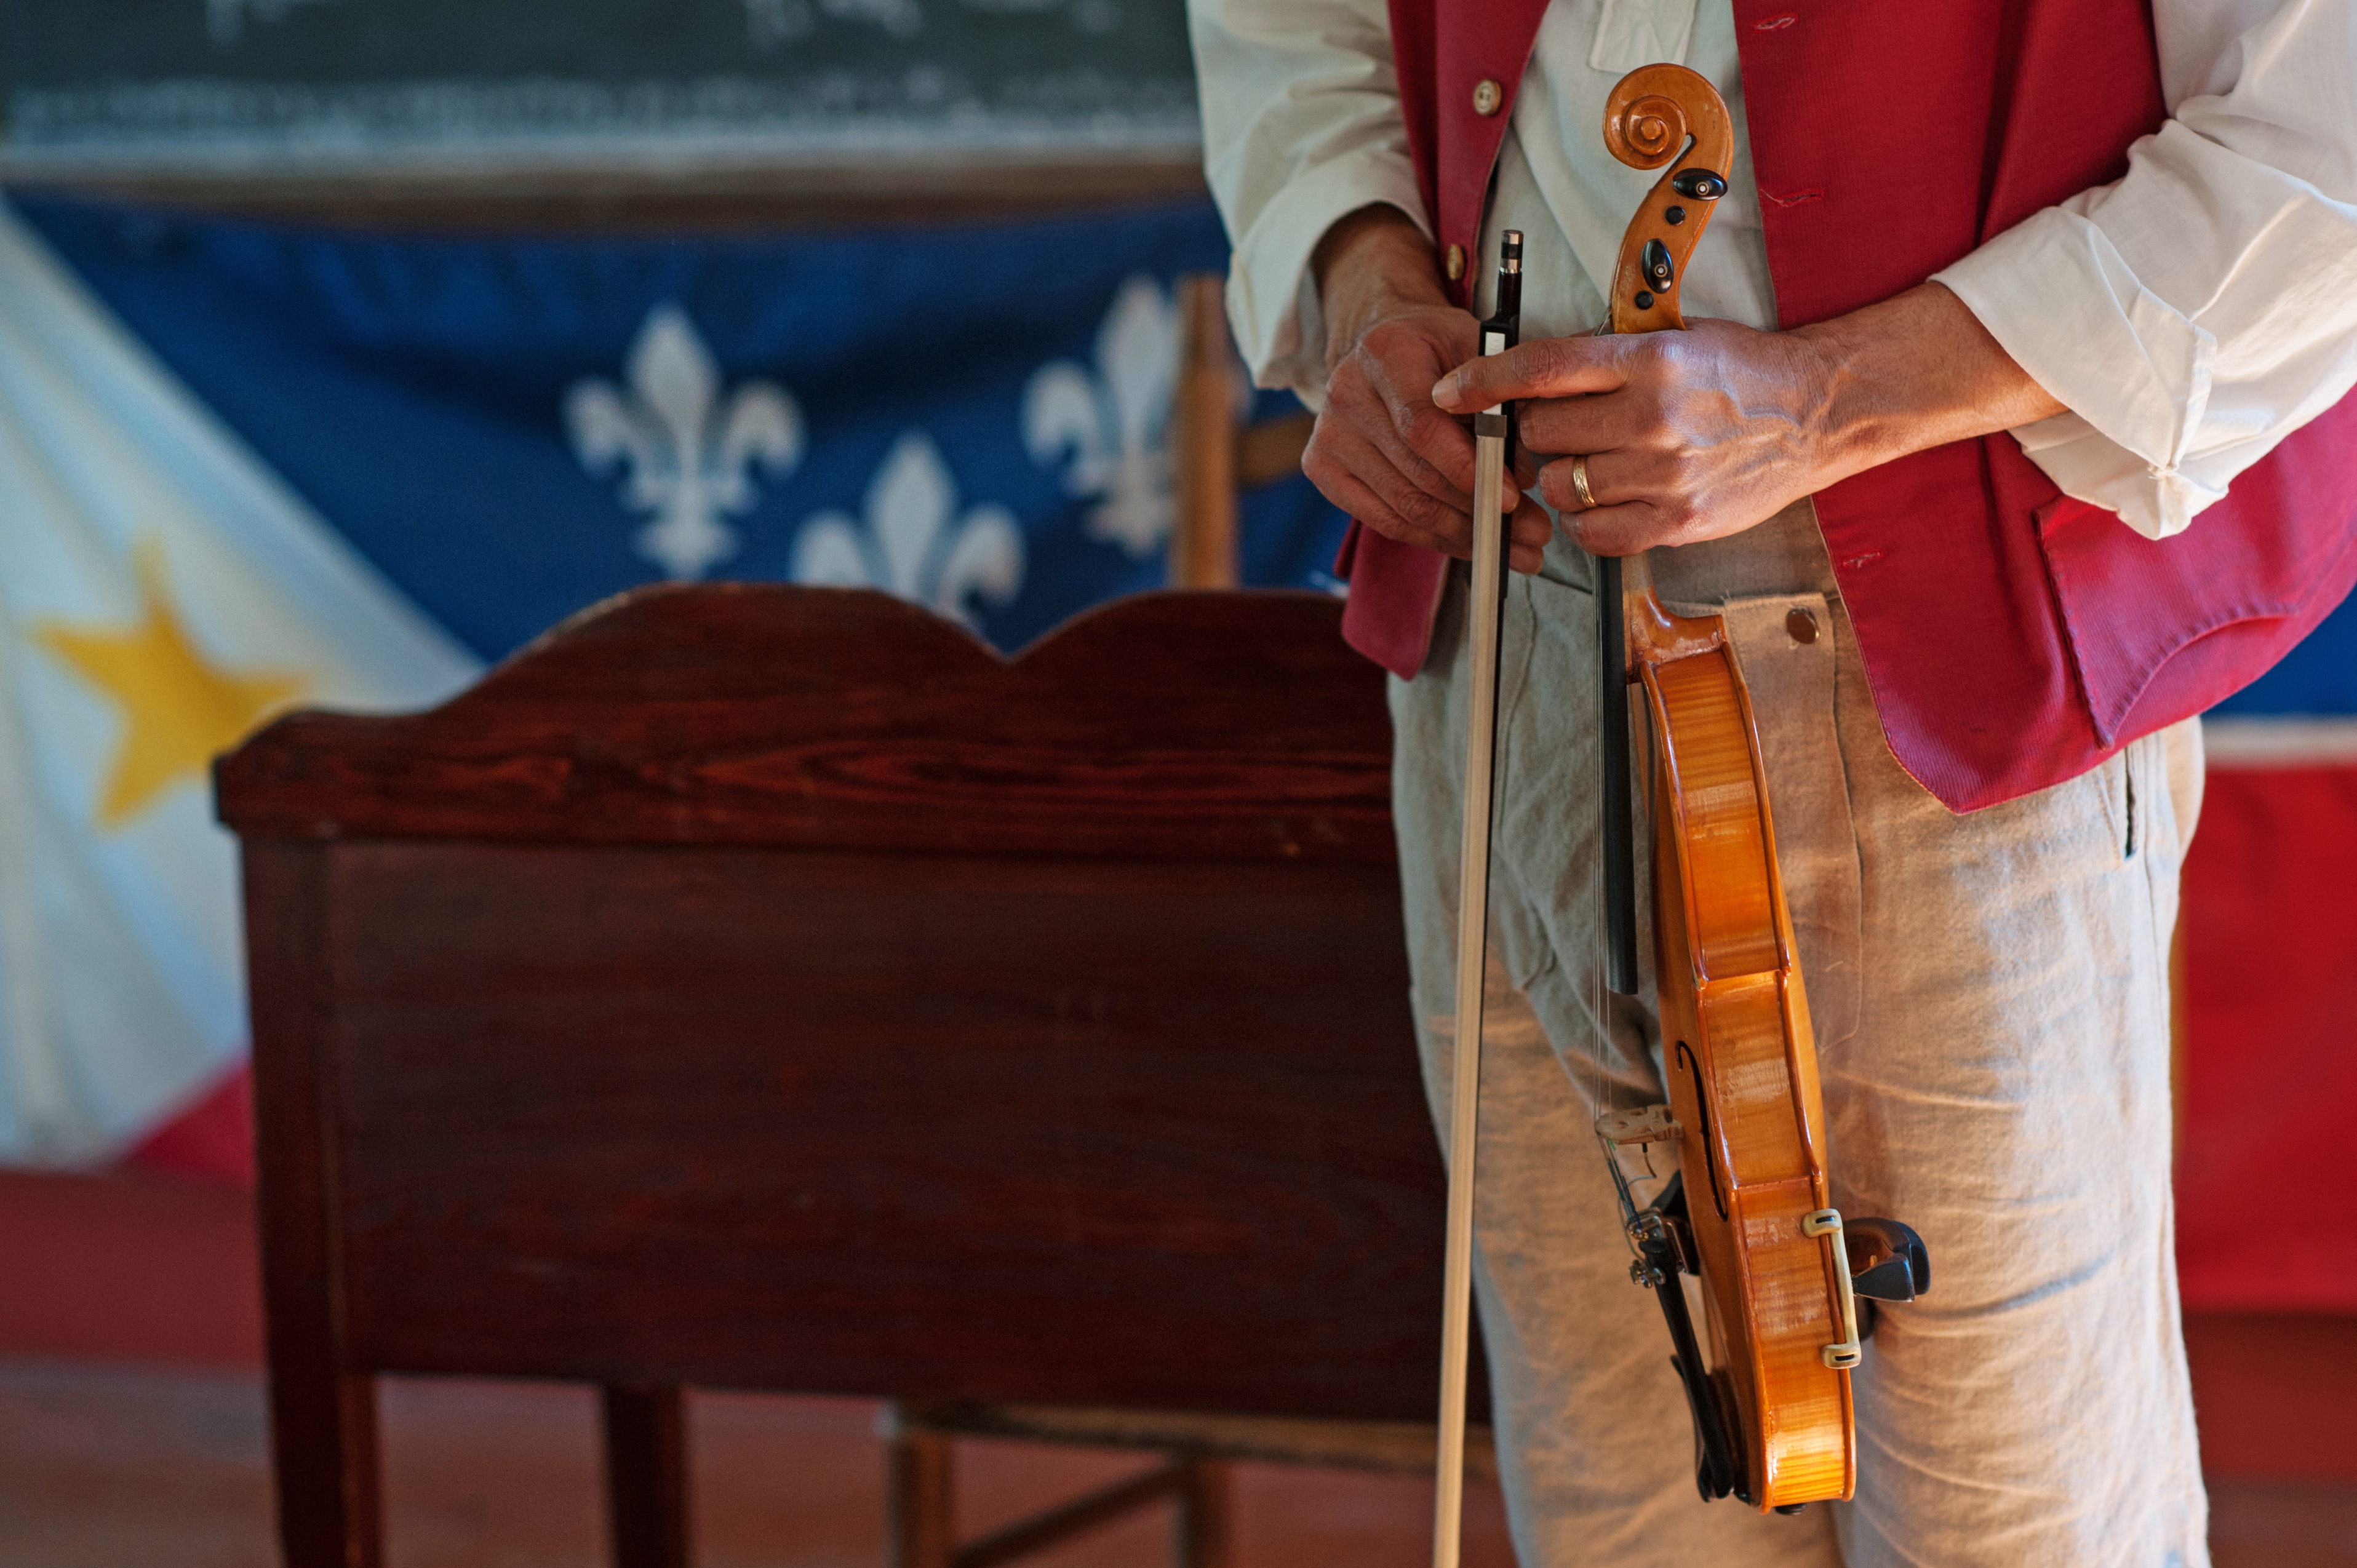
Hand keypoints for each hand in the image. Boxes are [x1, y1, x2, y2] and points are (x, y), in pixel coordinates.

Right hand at [1301, 207, 1554, 573]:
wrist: (1387, 348)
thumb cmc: (1442, 350)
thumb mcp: (1479, 349)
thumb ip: (1503, 400)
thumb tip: (1521, 473)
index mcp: (1385, 351)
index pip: (1422, 426)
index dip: (1467, 468)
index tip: (1513, 497)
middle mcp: (1346, 391)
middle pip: (1416, 473)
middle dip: (1480, 510)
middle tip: (1532, 533)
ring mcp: (1328, 432)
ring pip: (1403, 506)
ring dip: (1463, 533)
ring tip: (1512, 545)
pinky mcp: (1321, 466)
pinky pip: (1383, 520)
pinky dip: (1431, 538)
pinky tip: (1468, 543)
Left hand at [1429, 284, 2065, 556]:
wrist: (1816, 413)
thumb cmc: (1737, 373)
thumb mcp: (1673, 340)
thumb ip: (1601, 360)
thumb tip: (1518, 378)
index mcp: (1648, 360)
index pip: (1541, 370)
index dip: (1482, 382)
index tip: (1447, 393)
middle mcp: (1653, 417)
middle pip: (1539, 436)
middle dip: (1534, 435)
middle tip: (1559, 430)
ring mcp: (1666, 474)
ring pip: (1559, 487)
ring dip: (1560, 480)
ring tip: (1595, 463)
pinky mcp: (1678, 520)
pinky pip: (1592, 533)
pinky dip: (1585, 522)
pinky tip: (1607, 499)